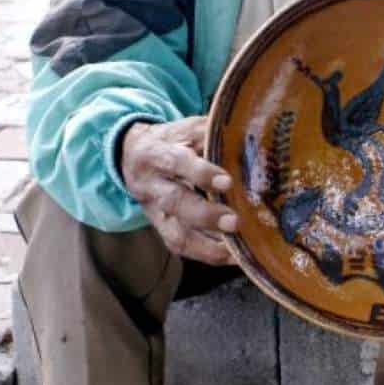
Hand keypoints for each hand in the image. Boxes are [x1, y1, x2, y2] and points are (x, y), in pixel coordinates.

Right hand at [120, 117, 236, 264]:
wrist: (131, 156)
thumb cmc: (171, 141)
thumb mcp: (187, 128)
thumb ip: (212, 134)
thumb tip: (251, 140)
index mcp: (158, 154)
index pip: (176, 163)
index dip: (200, 173)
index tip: (226, 183)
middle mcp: (153, 186)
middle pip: (175, 203)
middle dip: (206, 216)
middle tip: (234, 222)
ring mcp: (156, 212)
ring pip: (176, 234)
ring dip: (209, 246)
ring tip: (237, 250)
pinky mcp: (162, 230)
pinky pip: (182, 247)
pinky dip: (208, 254)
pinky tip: (232, 256)